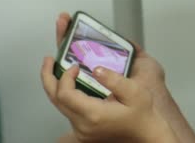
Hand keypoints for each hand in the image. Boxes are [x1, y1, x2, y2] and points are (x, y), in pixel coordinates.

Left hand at [50, 13, 194, 142]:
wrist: (146, 133)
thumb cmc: (143, 115)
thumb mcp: (134, 92)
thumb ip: (114, 79)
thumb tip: (96, 69)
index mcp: (94, 114)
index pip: (65, 94)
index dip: (65, 76)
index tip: (75, 65)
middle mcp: (83, 125)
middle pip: (56, 100)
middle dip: (48, 77)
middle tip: (48, 60)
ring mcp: (82, 130)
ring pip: (59, 105)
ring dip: (56, 85)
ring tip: (56, 68)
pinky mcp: (83, 130)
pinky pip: (67, 110)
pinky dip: (65, 94)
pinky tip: (70, 82)